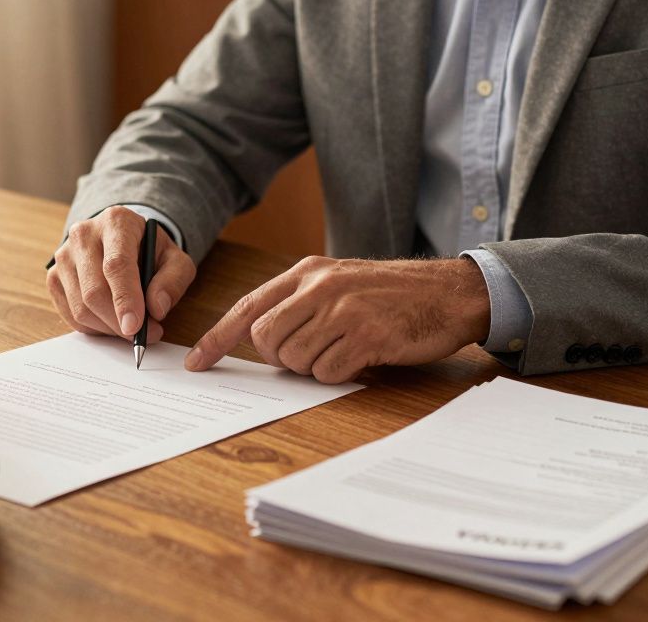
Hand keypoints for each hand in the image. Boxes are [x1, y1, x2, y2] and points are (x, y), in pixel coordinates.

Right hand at [47, 206, 195, 342]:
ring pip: (81, 307)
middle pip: (94, 290)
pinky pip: (70, 314)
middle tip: (142, 335)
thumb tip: (156, 309)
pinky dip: (93, 327)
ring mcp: (64, 255)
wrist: (122, 242)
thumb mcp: (175, 260)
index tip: (135, 327)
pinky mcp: (54, 276)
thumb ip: (172, 282)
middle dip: (118, 322)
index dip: (125, 299)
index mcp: (116, 222)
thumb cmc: (150, 252)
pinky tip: (111, 321)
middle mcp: (83, 234)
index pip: (116, 264)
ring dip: (108, 327)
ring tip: (130, 326)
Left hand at [186, 257, 489, 382]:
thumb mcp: (339, 282)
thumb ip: (300, 303)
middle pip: (266, 340)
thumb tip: (262, 341)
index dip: (217, 338)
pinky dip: (339, 374)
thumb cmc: (392, 293)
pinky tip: (361, 357)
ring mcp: (343, 310)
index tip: (197, 362)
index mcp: (307, 273)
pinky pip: (328, 373)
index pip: (248, 307)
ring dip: (314, 367)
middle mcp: (320, 288)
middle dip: (280, 359)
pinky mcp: (367, 336)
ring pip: (295, 360)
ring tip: (344, 349)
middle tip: (311, 353)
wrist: (450, 292)